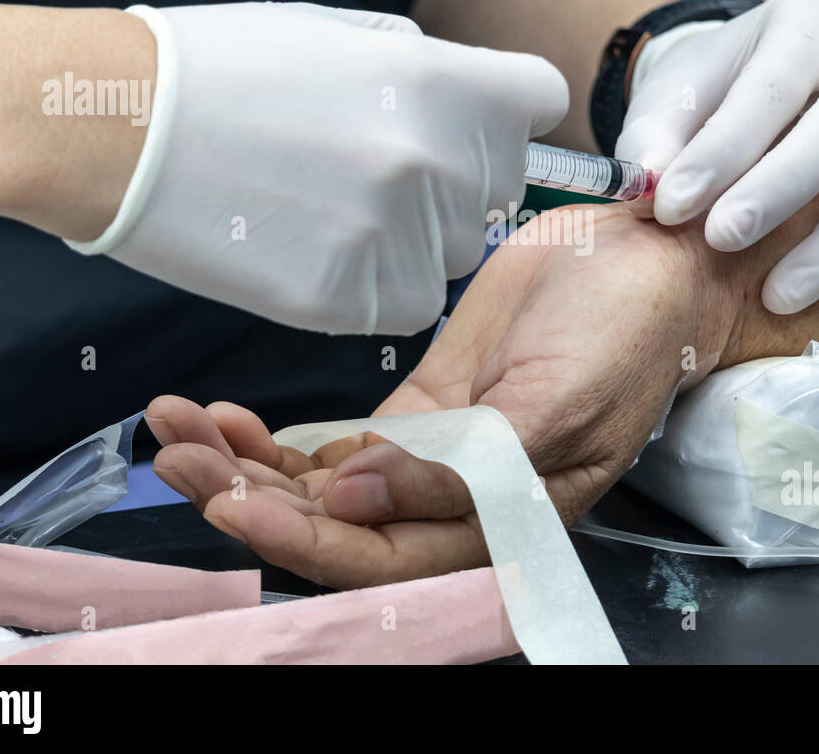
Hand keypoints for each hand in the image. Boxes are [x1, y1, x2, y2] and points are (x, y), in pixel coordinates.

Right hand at [67, 2, 567, 334]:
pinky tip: (316, 250)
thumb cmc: (223, 68)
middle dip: (455, 183)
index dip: (507, 111)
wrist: (119, 126)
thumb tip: (475, 108)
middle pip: (500, 189)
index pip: (540, 99)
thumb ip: (428, 74)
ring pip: (454, 256)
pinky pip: (405, 304)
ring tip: (332, 209)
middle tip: (374, 170)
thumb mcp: (343, 37)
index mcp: (443, 80)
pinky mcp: (351, 299)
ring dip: (414, 241)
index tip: (475, 122)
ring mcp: (397, 234)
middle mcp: (437, 159)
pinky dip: (375, 286)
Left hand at [148, 204, 737, 587]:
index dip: (299, 540)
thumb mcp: (552, 403)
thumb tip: (355, 500)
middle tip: (172, 454)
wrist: (647, 260)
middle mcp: (456, 505)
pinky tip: (225, 418)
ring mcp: (431, 458)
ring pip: (320, 490)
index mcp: (498, 522)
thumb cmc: (625, 333)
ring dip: (244, 467)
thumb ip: (460, 466)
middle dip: (246, 498)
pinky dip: (274, 439)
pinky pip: (333, 446)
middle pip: (333, 530)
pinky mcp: (420, 412)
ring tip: (173, 428)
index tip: (228, 497)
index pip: (380, 558)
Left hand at [616, 0, 818, 331]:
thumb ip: (656, 138)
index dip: (721, 150)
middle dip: (782, 188)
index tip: (670, 208)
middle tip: (721, 242)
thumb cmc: (721, 92)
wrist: (783, 78)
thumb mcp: (677, 94)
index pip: (770, 86)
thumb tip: (653, 190)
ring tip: (777, 299)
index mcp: (811, 19)